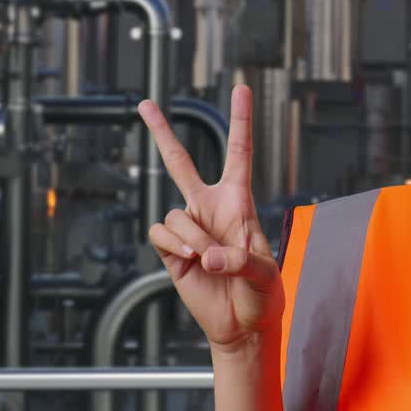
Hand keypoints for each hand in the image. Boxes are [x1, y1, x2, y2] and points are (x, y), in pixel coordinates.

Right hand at [139, 84, 284, 352]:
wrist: (242, 323)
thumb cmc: (263, 293)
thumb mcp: (266, 274)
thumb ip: (242, 260)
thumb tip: (206, 253)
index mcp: (240, 201)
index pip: (239, 152)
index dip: (241, 120)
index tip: (241, 88)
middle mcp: (210, 207)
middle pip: (181, 162)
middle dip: (162, 132)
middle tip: (144, 103)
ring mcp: (189, 227)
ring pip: (175, 214)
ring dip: (191, 237)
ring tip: (209, 259)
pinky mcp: (171, 250)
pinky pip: (160, 234)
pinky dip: (175, 247)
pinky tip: (191, 260)